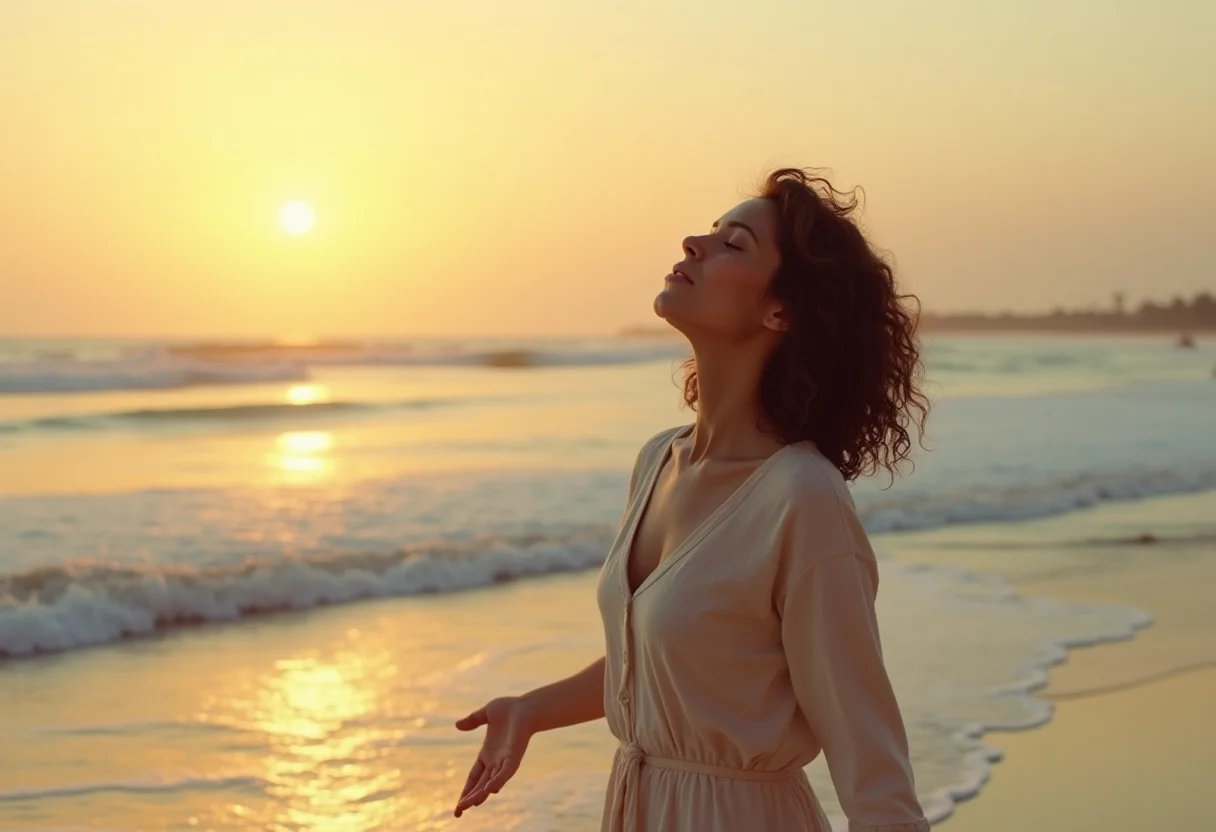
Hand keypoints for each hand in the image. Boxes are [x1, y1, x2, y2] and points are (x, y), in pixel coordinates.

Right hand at [453, 696, 535, 817]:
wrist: (526, 706)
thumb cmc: (510, 708)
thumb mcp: (485, 714)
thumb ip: (472, 720)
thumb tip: (457, 726)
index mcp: (486, 754)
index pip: (473, 778)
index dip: (466, 791)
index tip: (459, 806)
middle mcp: (495, 762)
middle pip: (479, 785)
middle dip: (469, 798)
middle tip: (458, 813)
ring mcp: (504, 761)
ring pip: (490, 782)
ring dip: (480, 793)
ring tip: (470, 805)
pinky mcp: (514, 757)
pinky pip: (505, 772)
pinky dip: (498, 781)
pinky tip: (490, 790)